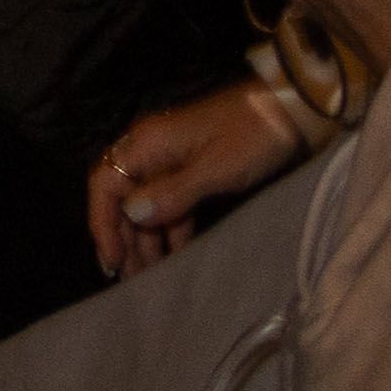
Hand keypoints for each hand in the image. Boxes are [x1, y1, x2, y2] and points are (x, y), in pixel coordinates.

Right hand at [92, 81, 304, 273]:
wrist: (287, 111)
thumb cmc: (251, 138)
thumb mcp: (215, 169)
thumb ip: (172, 193)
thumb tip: (131, 215)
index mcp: (146, 145)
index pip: (105, 185)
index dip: (103, 224)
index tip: (112, 261)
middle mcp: (149, 151)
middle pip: (122, 198)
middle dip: (122, 238)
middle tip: (128, 279)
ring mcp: (170, 160)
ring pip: (146, 204)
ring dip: (144, 237)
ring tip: (148, 275)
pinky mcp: (192, 168)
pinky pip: (170, 202)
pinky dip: (169, 228)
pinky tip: (174, 255)